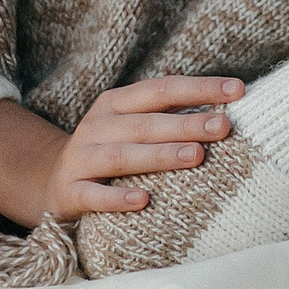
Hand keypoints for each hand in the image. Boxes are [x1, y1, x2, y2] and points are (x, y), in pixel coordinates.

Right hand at [38, 76, 246, 218]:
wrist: (49, 181)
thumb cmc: (110, 150)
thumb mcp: (132, 126)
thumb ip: (169, 117)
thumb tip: (227, 110)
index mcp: (116, 103)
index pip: (162, 89)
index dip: (200, 87)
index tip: (238, 89)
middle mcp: (97, 126)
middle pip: (146, 123)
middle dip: (187, 124)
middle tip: (223, 126)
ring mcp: (81, 158)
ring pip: (123, 156)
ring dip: (161, 155)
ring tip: (196, 156)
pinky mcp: (69, 192)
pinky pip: (94, 195)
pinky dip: (117, 198)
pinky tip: (144, 200)